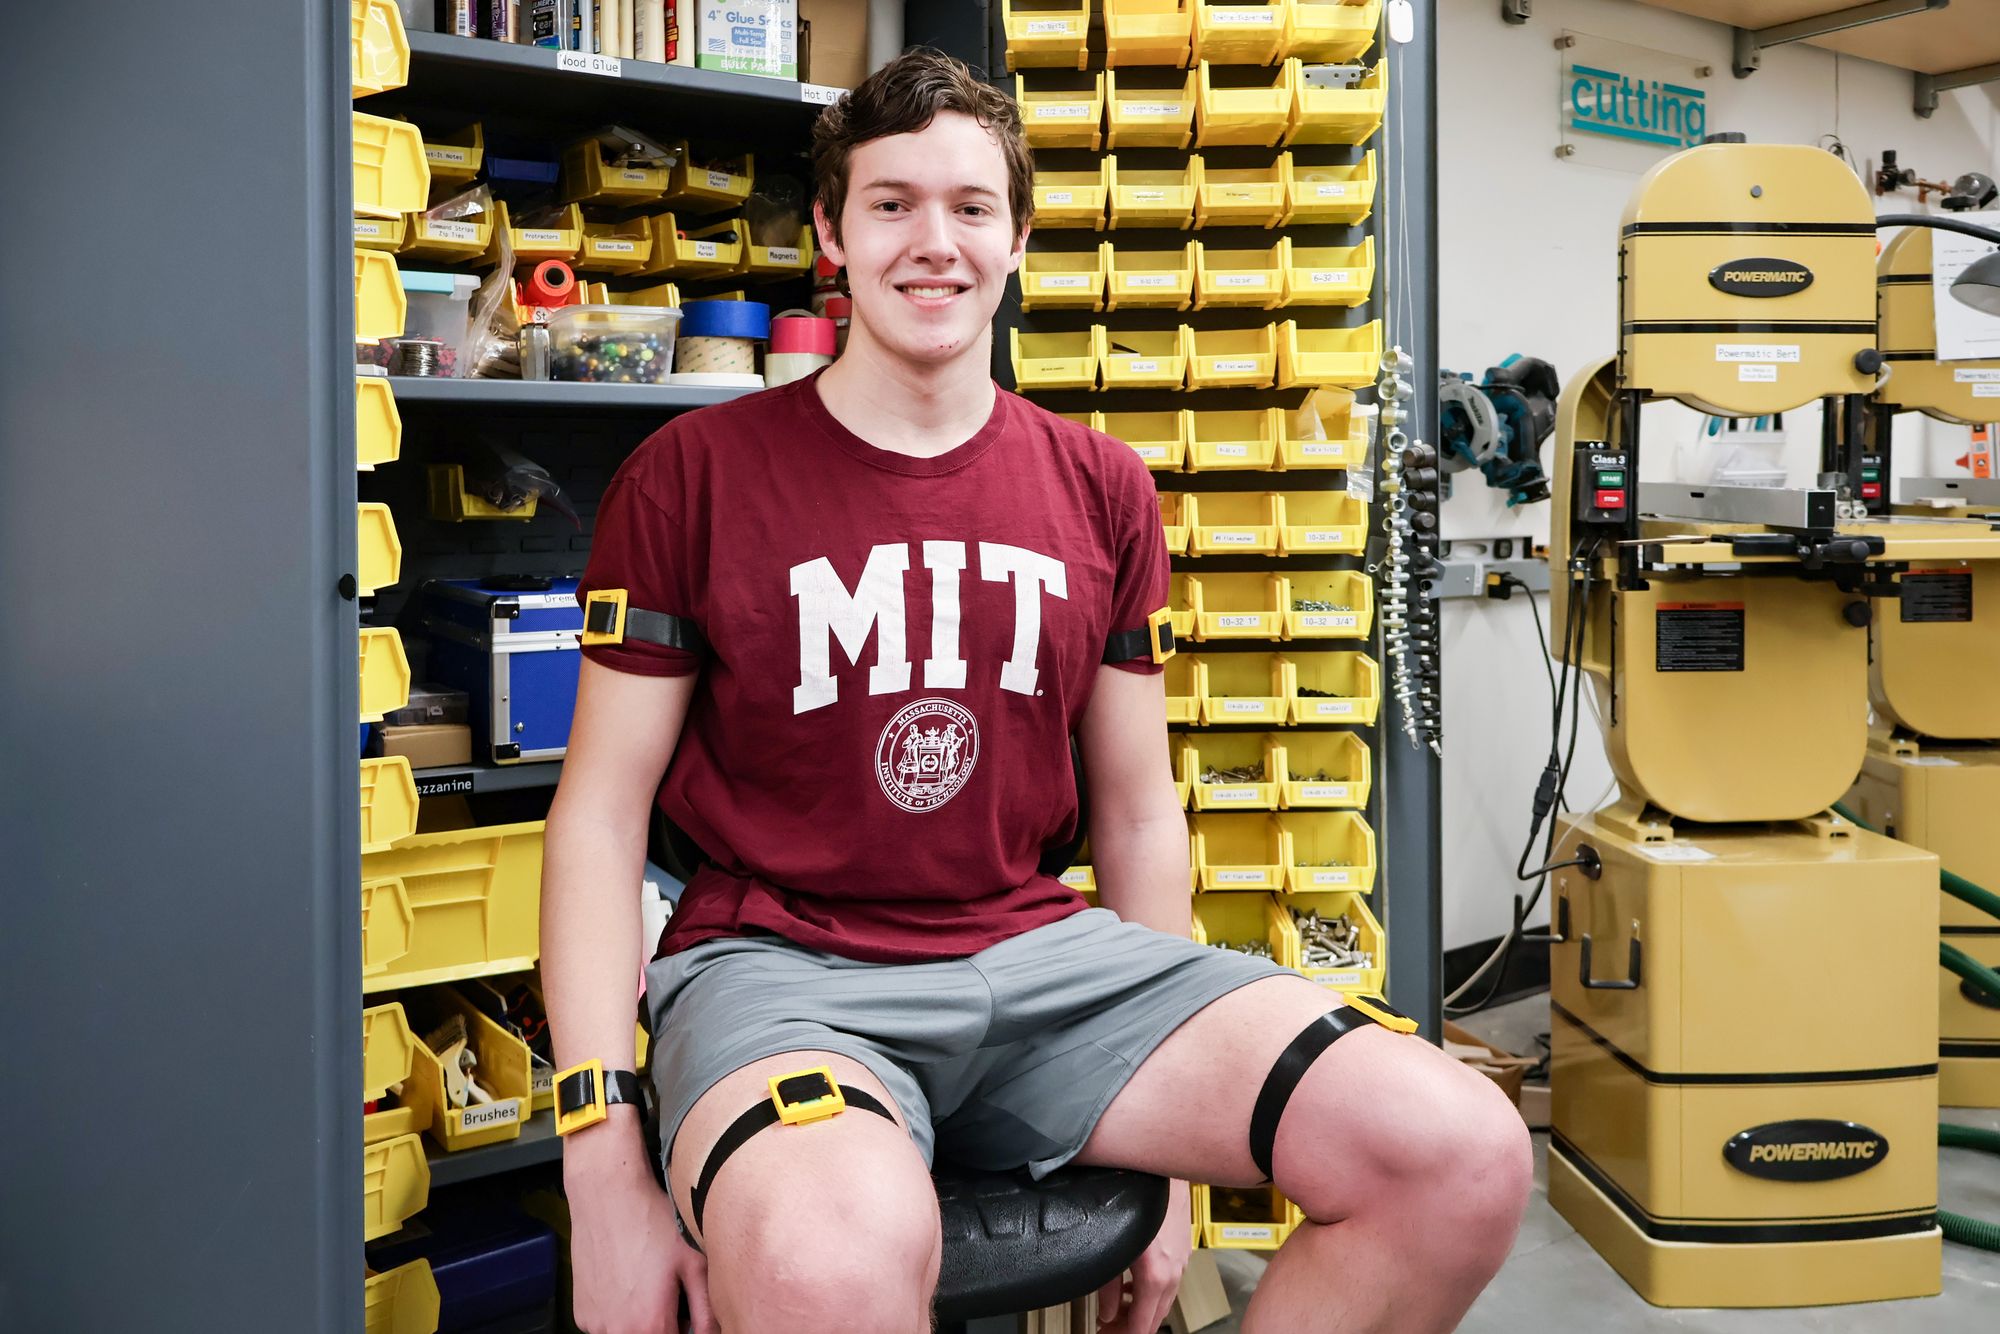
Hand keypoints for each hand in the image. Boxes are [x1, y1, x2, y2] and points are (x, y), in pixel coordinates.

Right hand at [565, 1119, 716, 1333]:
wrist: (607, 1196)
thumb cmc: (653, 1224)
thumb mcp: (693, 1263)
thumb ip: (707, 1310)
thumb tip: (714, 1333)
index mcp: (650, 1326)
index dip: (687, 1329)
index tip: (689, 1313)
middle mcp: (617, 1332)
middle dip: (665, 1326)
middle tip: (672, 1297)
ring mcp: (594, 1325)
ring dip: (641, 1322)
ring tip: (648, 1285)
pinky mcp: (580, 1314)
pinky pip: (606, 1325)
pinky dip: (619, 1314)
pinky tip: (627, 1282)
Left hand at [1094, 1178, 1190, 1332]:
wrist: (1162, 1170)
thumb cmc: (1137, 1200)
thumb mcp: (1112, 1249)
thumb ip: (1108, 1286)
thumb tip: (1108, 1312)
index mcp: (1156, 1276)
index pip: (1144, 1326)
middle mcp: (1174, 1272)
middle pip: (1156, 1317)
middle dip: (1133, 1327)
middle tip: (1110, 1328)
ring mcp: (1181, 1261)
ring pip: (1164, 1300)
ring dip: (1144, 1310)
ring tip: (1120, 1311)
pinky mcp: (1182, 1250)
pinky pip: (1170, 1281)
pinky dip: (1153, 1292)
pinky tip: (1136, 1286)